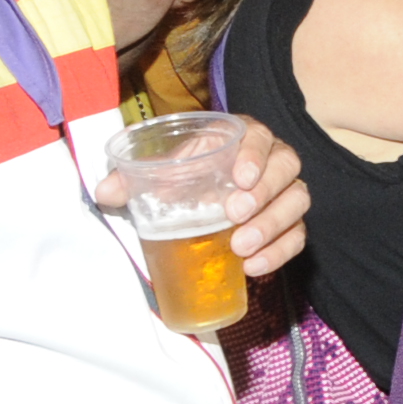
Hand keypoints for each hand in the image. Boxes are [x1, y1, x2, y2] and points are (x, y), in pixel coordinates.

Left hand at [97, 116, 308, 276]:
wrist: (203, 199)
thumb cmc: (188, 177)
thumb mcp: (163, 172)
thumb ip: (134, 179)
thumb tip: (105, 192)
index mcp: (242, 139)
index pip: (260, 136)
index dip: (255, 155)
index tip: (239, 179)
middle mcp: (272, 161)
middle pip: (287, 167)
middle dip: (264, 192)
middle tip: (234, 215)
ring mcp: (284, 192)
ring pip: (297, 201)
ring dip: (273, 225)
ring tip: (242, 247)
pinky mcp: (289, 223)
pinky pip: (297, 235)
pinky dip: (280, 252)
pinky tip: (254, 267)